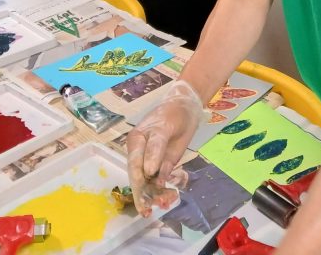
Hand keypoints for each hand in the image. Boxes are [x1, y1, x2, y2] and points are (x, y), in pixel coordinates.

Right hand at [126, 80, 203, 216]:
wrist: (186, 109)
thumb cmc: (173, 113)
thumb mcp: (164, 127)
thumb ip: (157, 148)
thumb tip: (148, 171)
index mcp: (135, 141)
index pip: (134, 164)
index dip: (138, 179)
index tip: (146, 193)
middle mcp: (139, 154)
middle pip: (139, 177)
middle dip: (144, 194)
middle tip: (147, 211)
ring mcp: (150, 161)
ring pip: (149, 182)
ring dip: (156, 195)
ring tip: (165, 203)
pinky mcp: (162, 166)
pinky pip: (161, 180)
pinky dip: (164, 190)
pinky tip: (170, 197)